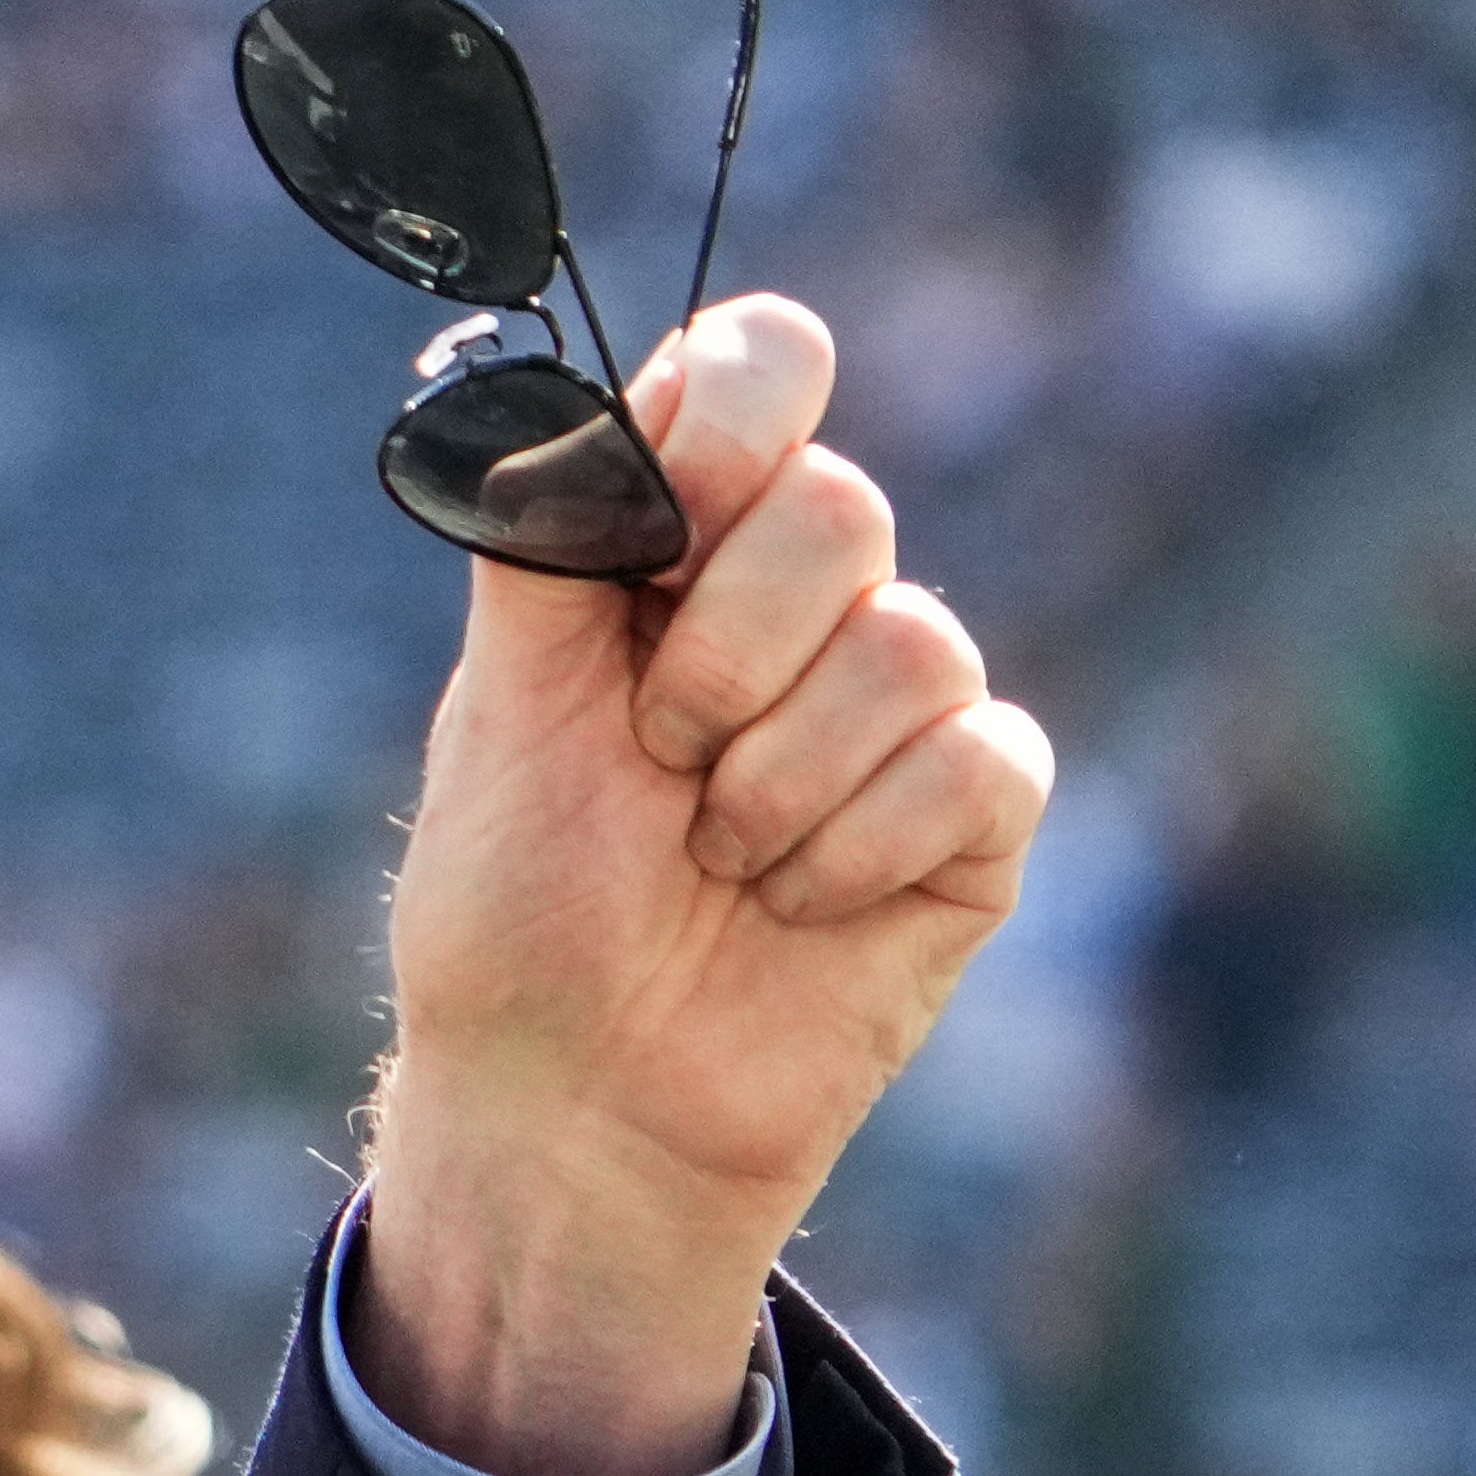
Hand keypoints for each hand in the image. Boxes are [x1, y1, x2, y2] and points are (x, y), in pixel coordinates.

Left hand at [356, 294, 1048, 1475]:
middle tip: (657, 757)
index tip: (664, 521)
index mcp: (678, 545)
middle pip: (840, 506)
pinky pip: (978, 762)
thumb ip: (536, 544)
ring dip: (777, 780)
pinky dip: (861, 847)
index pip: (764, 367)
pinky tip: (798, 910)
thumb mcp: (497, 716)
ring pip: (912, 645)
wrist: (570, 1108)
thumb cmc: (517, 915)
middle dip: (722, 655)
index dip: (736, 414)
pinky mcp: (975, 820)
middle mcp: (802, 603)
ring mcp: (899, 707)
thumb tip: (538, 389)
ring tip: (714, 862)